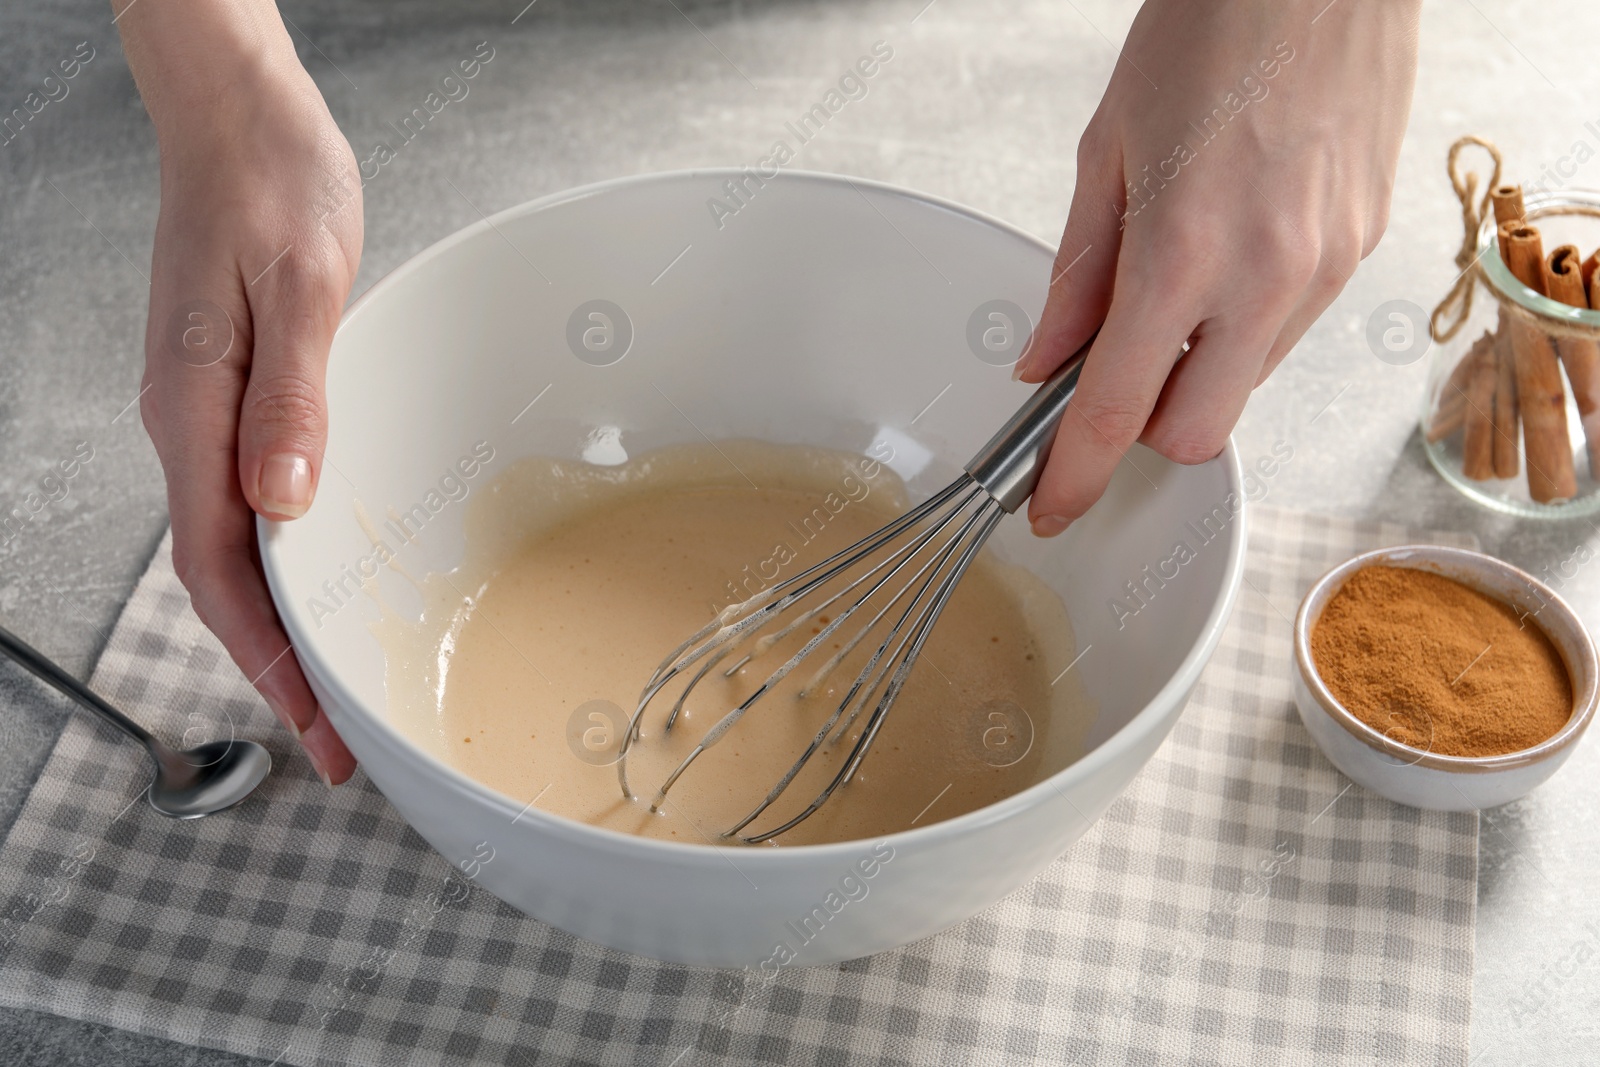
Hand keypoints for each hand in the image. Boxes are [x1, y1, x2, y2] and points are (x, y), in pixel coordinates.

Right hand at [118, 2, 361, 782]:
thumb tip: (281, 497)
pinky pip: (249, 505)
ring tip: (330, 689)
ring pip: (235, 550)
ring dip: (281, 627)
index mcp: (196, 410)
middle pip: (225, 578)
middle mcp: (190, 424)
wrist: (241, 123)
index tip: (313, 721)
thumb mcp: (298, 284)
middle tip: (336, 739)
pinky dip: (283, 567)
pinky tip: (319, 587)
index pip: (222, 565)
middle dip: (277, 668)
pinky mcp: (234, 396)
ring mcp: (207, 413)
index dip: (267, 655)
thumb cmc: (271, 186)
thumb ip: (290, 394)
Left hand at [1016, 0, 1421, 533]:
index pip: (1116, 410)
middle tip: (1109, 378)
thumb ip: (1076, 276)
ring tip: (1175, 283)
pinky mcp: (1359, 252)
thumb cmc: (1212, 32)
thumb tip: (1046, 361)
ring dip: (1196, 373)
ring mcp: (1323, 269)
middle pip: (1194, 434)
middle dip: (1143, 430)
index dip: (1075, 475)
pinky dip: (1242, 328)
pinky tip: (1227, 258)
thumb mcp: (1105, 151)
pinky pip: (1287, 333)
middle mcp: (1265, 276)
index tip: (1051, 506)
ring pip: (1244, 387)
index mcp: (1184, 251)